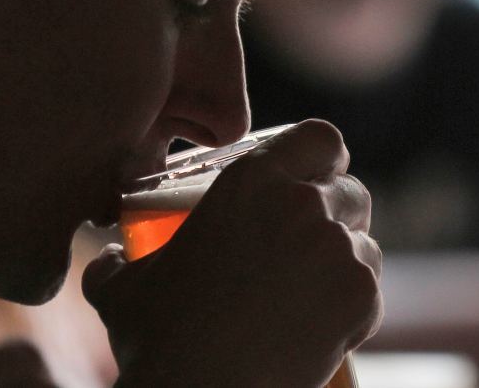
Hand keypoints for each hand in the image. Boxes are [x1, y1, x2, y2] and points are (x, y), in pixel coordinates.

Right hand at [83, 120, 381, 386]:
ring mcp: (338, 248)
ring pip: (365, 242)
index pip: (319, 138)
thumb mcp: (120, 288)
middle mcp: (304, 204)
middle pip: (350, 190)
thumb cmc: (157, 340)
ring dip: (346, 260)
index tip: (317, 178)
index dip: (324, 157)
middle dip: (339, 212)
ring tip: (312, 292)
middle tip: (312, 244)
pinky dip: (353, 306)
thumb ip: (115, 260)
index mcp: (253, 182)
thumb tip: (109, 256)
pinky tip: (321, 327)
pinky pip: (370, 289)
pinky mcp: (361, 294)